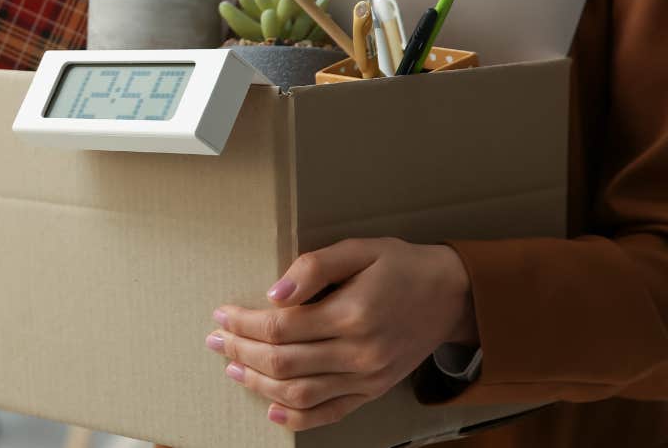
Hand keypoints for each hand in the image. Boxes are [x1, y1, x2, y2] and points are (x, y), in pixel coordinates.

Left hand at [207, 238, 475, 431]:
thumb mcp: (359, 250)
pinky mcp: (373, 390)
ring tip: (232, 367)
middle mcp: (360, 352)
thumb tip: (275, 292)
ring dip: (258, 383)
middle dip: (241, 350)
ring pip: (300, 392)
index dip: (244, 322)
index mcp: (352, 314)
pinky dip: (297, 417)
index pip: (281, 327)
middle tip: (215, 339)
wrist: (452, 294)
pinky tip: (271, 410)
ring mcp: (367, 377)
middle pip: (283, 361)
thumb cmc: (402, 266)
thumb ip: (315, 267)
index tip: (222, 313)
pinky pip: (330, 412)